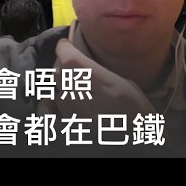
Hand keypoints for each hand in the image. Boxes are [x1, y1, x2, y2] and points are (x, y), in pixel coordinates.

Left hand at [37, 38, 155, 118]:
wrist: (138, 142)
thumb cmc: (138, 112)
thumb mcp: (126, 83)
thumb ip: (98, 72)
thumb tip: (83, 64)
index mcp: (93, 79)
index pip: (65, 55)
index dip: (64, 47)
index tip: (67, 44)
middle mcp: (75, 93)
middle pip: (57, 71)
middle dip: (64, 65)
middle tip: (75, 67)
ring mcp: (68, 112)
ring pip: (54, 88)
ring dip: (62, 85)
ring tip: (75, 89)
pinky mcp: (65, 128)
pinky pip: (47, 110)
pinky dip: (50, 105)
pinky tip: (59, 104)